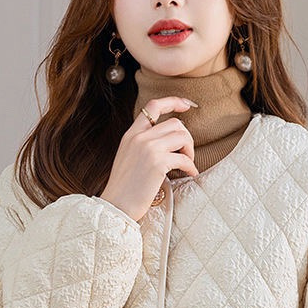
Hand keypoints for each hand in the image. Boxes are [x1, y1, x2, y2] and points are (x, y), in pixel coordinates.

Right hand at [100, 96, 197, 220]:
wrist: (116, 206)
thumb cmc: (125, 188)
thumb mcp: (128, 158)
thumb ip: (142, 145)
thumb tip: (169, 142)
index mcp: (131, 134)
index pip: (153, 105)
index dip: (173, 102)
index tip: (187, 105)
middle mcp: (139, 137)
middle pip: (175, 123)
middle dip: (186, 138)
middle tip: (186, 154)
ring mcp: (148, 148)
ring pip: (182, 136)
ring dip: (190, 151)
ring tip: (187, 164)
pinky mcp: (158, 163)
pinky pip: (184, 158)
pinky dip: (191, 167)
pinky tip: (190, 174)